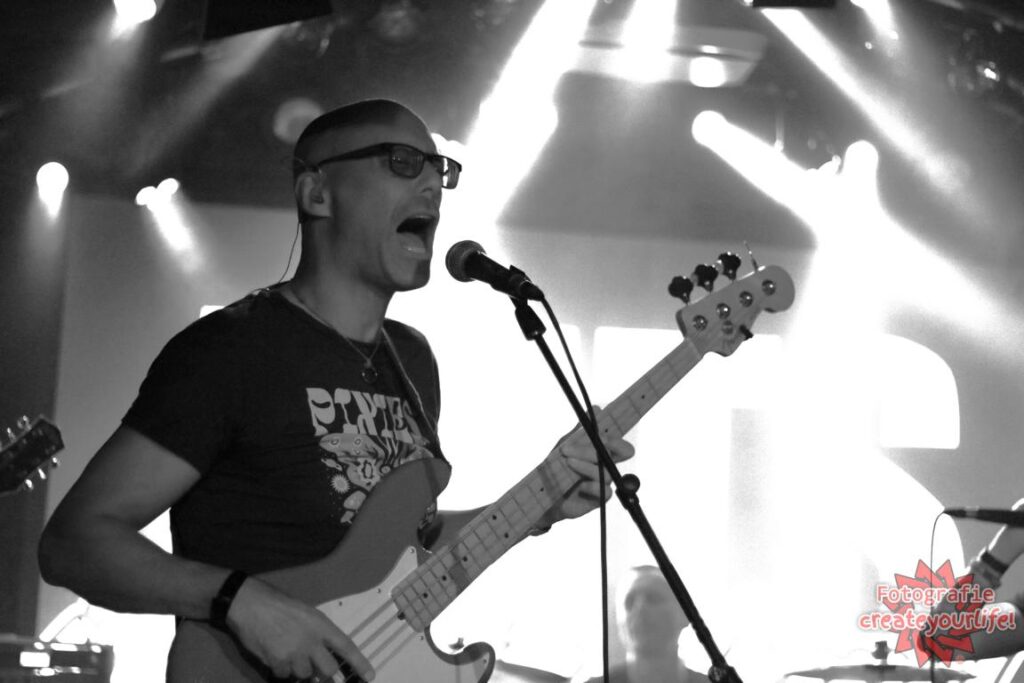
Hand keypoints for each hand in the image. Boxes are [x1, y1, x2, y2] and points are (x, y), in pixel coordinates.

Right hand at [226, 577, 374, 681]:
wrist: (249, 604)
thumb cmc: (278, 604)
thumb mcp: (305, 613)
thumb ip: (317, 633)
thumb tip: (322, 654)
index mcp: (321, 625)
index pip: (346, 646)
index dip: (359, 663)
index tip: (369, 676)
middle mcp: (311, 641)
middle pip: (329, 670)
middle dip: (324, 672)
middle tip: (315, 666)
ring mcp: (294, 653)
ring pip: (305, 674)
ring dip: (298, 668)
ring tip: (288, 651)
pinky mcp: (277, 663)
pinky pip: (284, 675)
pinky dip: (280, 669)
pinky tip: (274, 653)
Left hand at [542, 407, 634, 523]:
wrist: (544, 493)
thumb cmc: (557, 468)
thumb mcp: (566, 445)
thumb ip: (580, 430)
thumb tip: (597, 408)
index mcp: (602, 452)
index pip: (620, 444)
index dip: (620, 436)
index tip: (606, 430)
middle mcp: (606, 466)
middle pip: (622, 451)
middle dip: (605, 443)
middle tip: (585, 441)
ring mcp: (604, 482)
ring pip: (607, 470)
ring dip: (585, 463)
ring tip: (567, 461)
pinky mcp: (599, 498)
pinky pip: (605, 491)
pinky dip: (590, 485)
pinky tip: (579, 485)